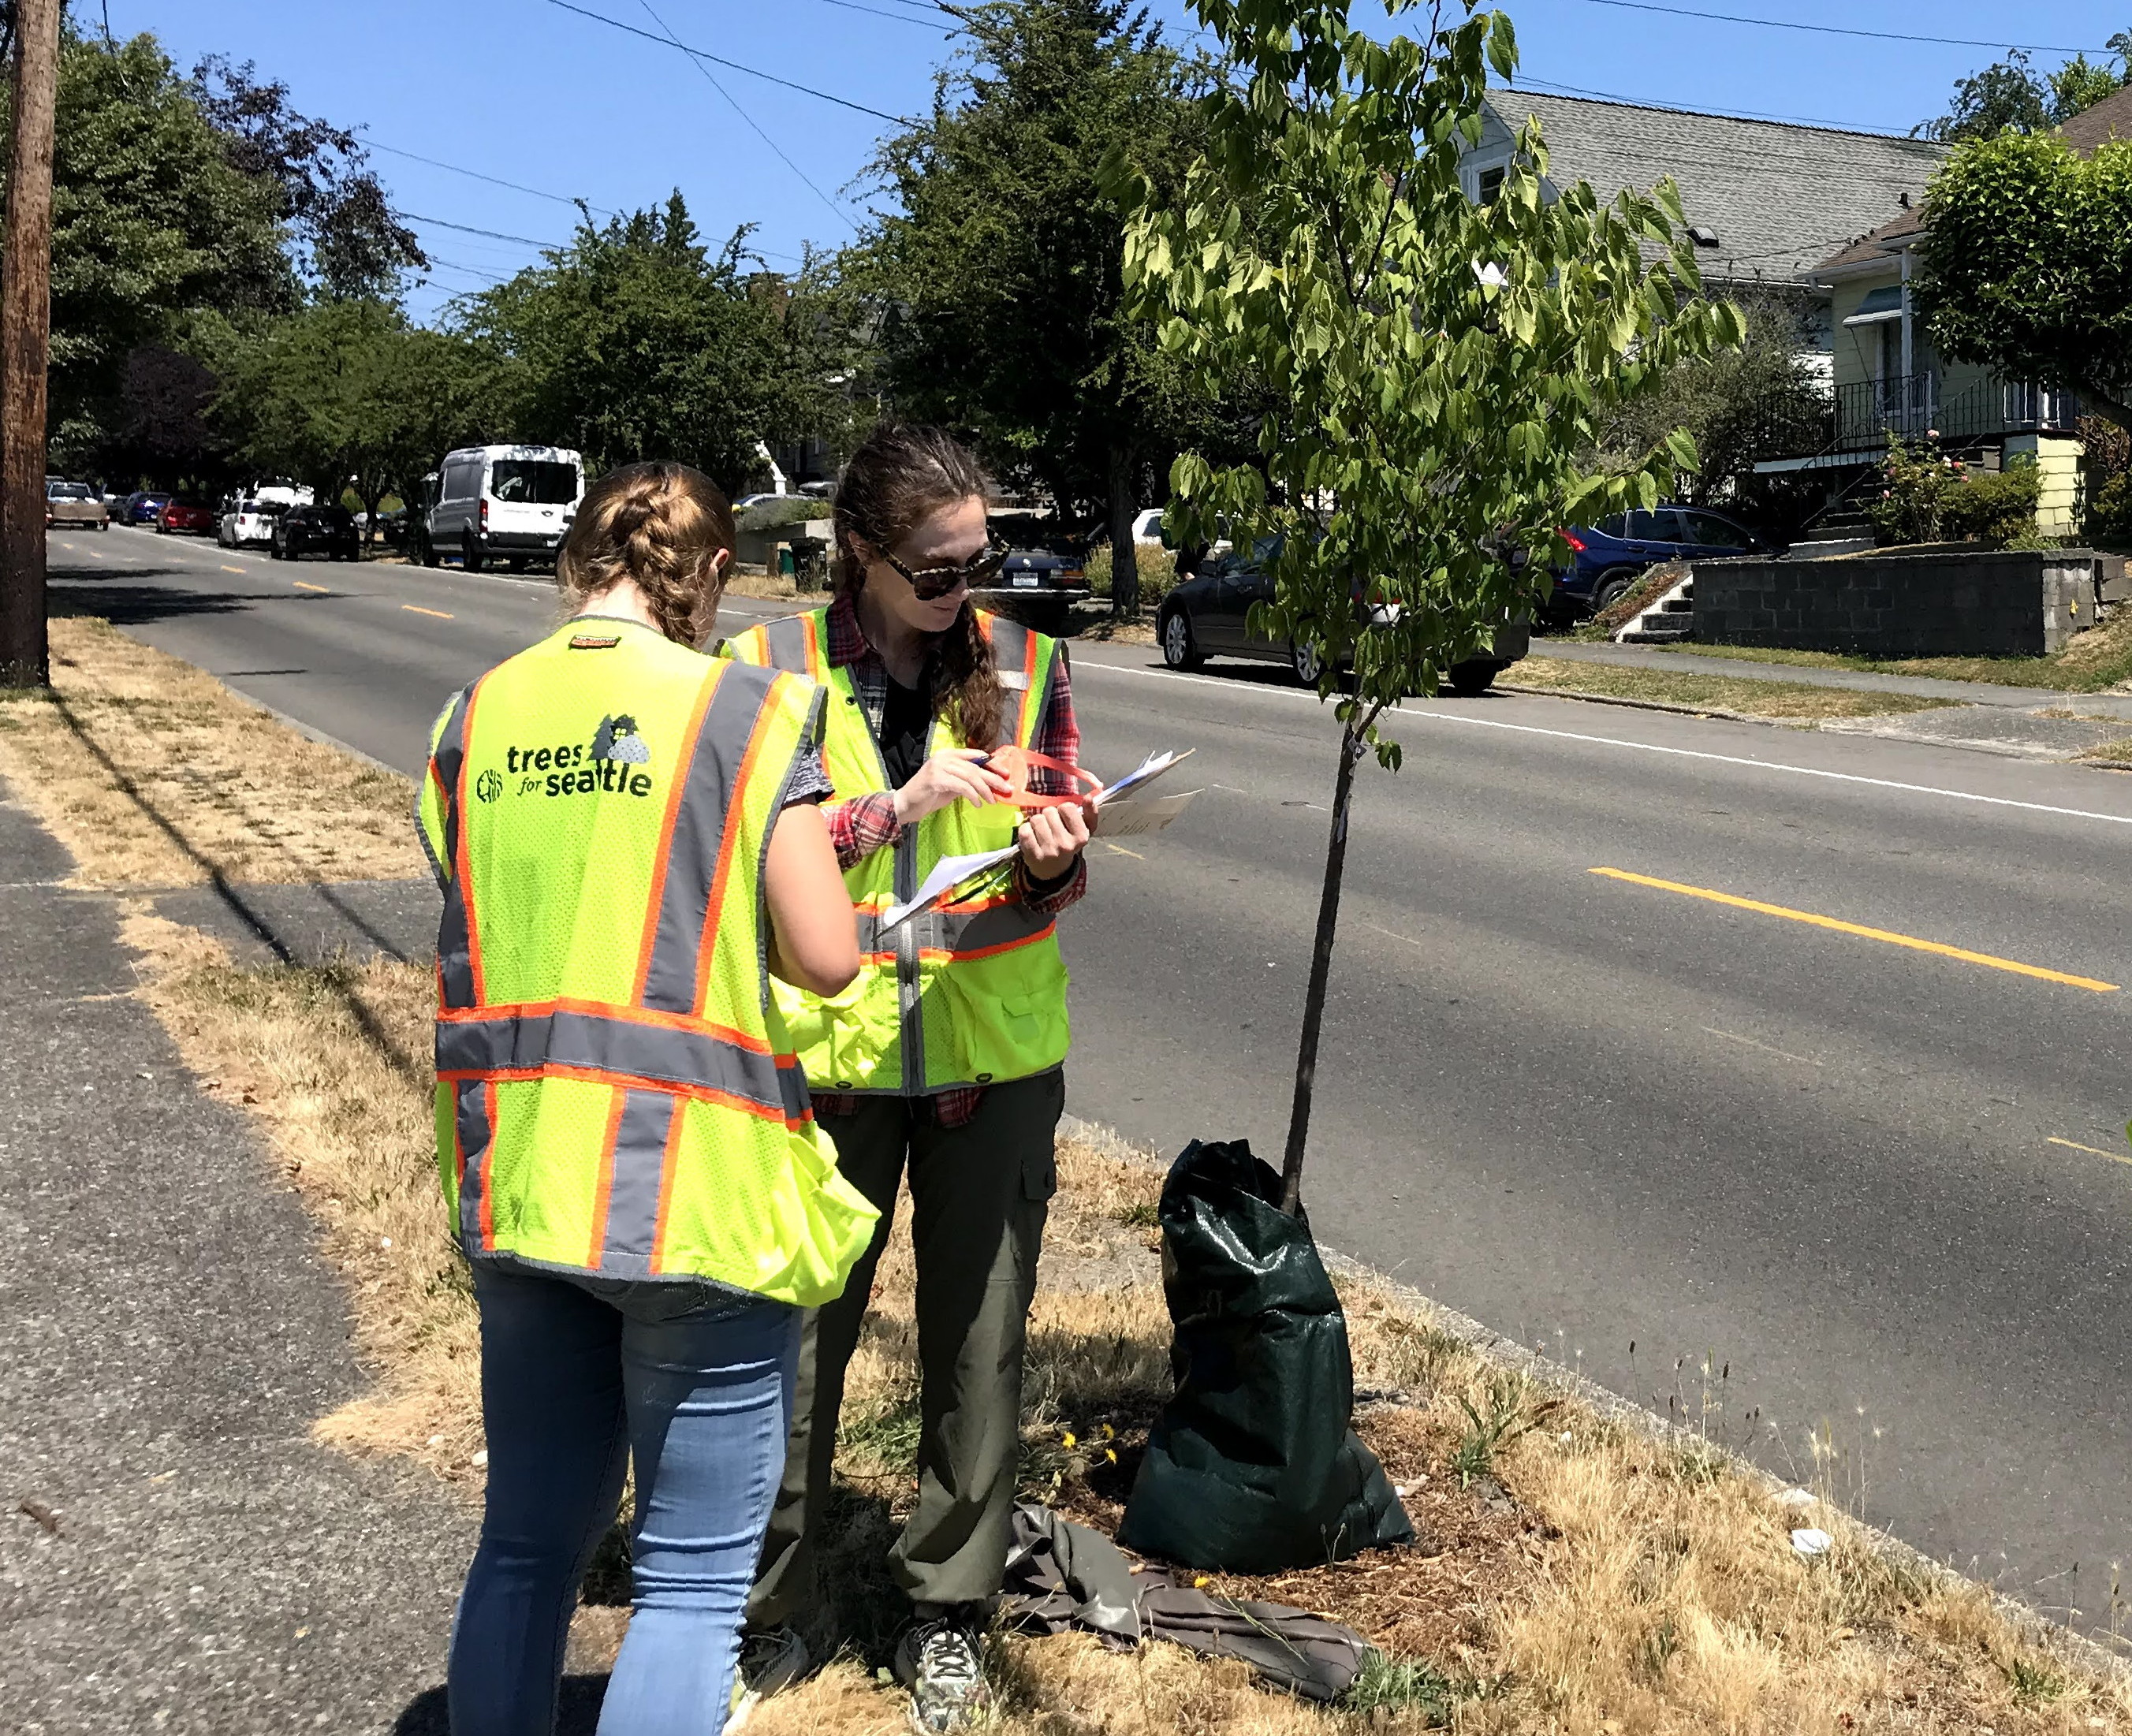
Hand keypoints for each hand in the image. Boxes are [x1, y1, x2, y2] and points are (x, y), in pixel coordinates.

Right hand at [893, 748, 1012, 826]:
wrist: (906, 804)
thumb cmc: (929, 795)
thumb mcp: (952, 784)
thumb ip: (966, 780)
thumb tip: (990, 783)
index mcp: (949, 755)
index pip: (975, 755)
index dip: (992, 764)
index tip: (1005, 774)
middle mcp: (944, 757)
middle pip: (975, 766)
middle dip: (993, 778)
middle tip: (1006, 788)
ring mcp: (939, 767)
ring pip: (970, 776)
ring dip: (984, 789)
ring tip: (992, 800)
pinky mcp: (935, 779)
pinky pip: (961, 786)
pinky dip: (972, 795)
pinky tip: (977, 803)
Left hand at [1017, 800, 1090, 880]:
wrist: (1054, 871)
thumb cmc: (1069, 844)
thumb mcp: (1084, 831)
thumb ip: (1090, 812)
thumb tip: (1088, 797)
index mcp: (1081, 837)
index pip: (1067, 807)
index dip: (1063, 810)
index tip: (1063, 819)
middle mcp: (1066, 845)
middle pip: (1050, 811)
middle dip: (1049, 816)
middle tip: (1051, 827)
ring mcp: (1049, 851)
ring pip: (1036, 819)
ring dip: (1037, 822)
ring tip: (1042, 832)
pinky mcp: (1033, 855)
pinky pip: (1024, 830)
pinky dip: (1026, 830)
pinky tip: (1032, 836)